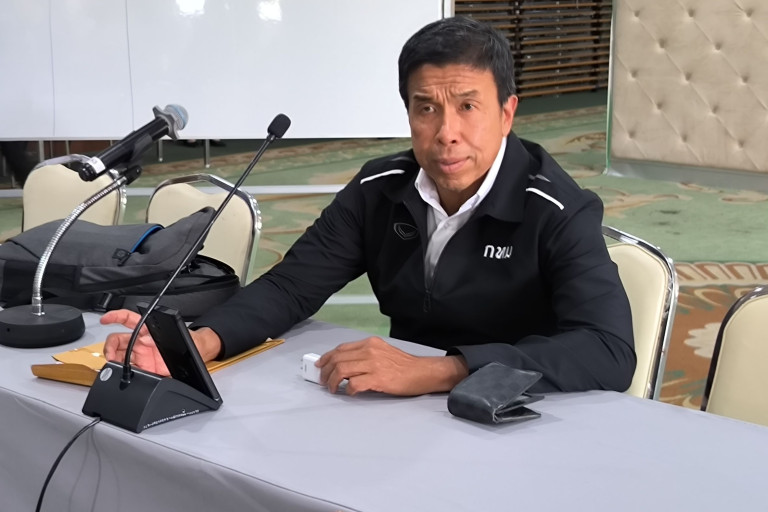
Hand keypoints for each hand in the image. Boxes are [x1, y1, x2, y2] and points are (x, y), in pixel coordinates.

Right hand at [100, 309, 222, 375]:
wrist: (199, 355)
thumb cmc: (191, 340)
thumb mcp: (183, 335)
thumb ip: (164, 336)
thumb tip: (146, 339)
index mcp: (149, 329)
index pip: (128, 319)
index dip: (116, 317)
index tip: (105, 318)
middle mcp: (141, 341)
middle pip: (118, 340)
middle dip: (110, 346)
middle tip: (110, 355)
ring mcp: (141, 355)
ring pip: (119, 355)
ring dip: (113, 360)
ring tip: (115, 366)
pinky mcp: (145, 368)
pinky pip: (128, 369)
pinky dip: (122, 372)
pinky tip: (123, 374)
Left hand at [316, 336, 468, 395]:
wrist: (422, 372)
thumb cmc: (404, 365)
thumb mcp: (382, 351)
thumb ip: (364, 355)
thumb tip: (345, 365)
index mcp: (370, 343)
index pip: (341, 349)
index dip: (327, 358)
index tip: (321, 365)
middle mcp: (370, 351)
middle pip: (338, 359)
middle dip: (326, 372)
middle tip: (324, 381)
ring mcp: (373, 364)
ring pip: (342, 371)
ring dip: (333, 382)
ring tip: (333, 389)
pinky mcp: (378, 379)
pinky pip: (354, 384)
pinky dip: (348, 390)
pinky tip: (350, 393)